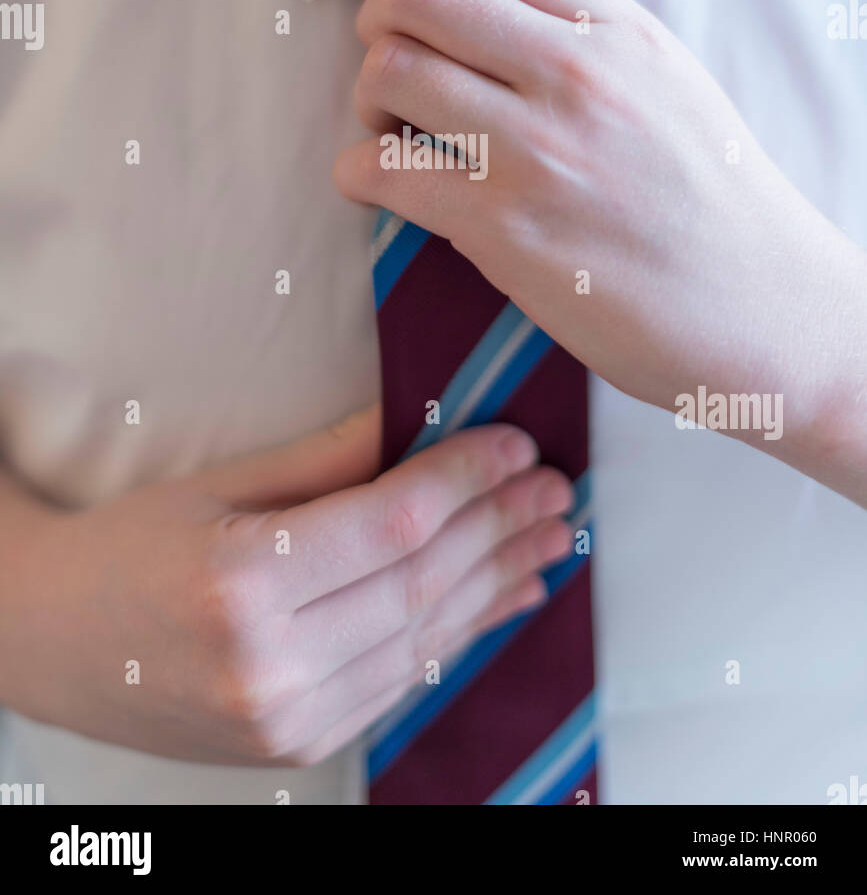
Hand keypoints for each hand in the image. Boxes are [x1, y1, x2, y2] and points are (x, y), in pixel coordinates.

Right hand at [2, 406, 572, 764]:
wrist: (51, 640)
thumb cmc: (127, 546)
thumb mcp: (218, 486)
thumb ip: (326, 459)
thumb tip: (416, 416)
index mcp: (239, 585)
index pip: (391, 525)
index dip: (465, 479)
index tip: (514, 442)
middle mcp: (269, 664)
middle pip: (420, 583)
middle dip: (499, 527)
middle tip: (555, 486)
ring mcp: (286, 717)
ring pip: (425, 637)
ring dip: (498, 582)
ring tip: (552, 536)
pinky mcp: (299, 742)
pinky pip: (403, 679)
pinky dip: (460, 633)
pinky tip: (505, 597)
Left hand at [323, 0, 866, 500]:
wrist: (764, 306)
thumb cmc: (709, 194)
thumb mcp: (662, 77)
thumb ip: (577, 29)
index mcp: (613, 24)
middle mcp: (575, 72)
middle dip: (375, 23)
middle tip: (392, 64)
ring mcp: (538, 150)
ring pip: (387, 74)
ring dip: (366, 103)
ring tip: (394, 134)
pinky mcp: (506, 230)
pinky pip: (382, 171)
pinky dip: (359, 173)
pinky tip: (384, 187)